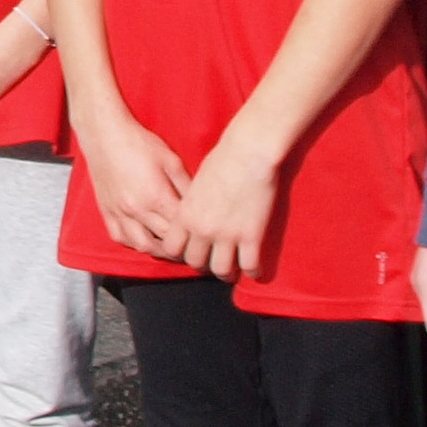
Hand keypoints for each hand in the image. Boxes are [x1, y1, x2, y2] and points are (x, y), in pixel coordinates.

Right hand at [73, 112, 190, 260]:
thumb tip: (201, 204)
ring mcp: (119, 212)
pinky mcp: (107, 211)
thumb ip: (187, 186)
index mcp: (156, 196)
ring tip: (170, 248)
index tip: (203, 239)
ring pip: (142, 245)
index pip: (181, 230)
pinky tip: (144, 239)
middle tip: (192, 248)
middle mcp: (136, 209)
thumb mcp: (171, 160)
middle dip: (181, 249)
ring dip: (158, 251)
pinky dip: (135, 244)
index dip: (195, 237)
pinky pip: (120, 238)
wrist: (104, 134)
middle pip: (164, 243)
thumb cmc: (137, 142)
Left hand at [169, 134, 288, 281]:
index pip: (172, 248)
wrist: (248, 153)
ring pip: (221, 270)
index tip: (191, 251)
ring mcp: (227, 234)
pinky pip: (249, 266)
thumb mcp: (195, 184)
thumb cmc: (222, 160)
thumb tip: (192, 216)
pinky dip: (252, 271)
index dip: (181, 253)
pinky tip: (254, 269)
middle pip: (195, 262)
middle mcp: (202, 228)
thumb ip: (191, 205)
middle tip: (212, 261)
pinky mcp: (251, 236)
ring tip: (232, 271)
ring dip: (226, 273)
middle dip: (203, 264)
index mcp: (185, 214)